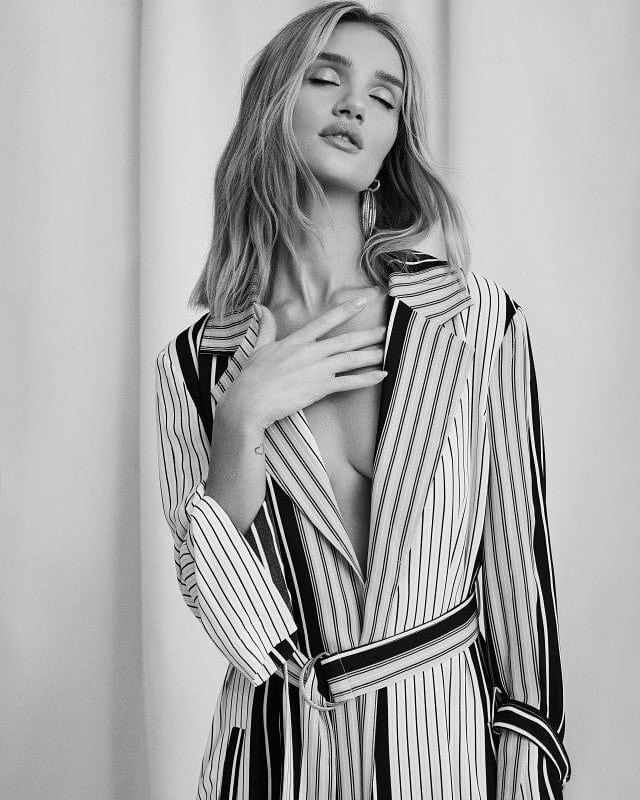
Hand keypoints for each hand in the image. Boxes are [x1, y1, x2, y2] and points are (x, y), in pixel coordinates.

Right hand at [222, 294, 386, 430]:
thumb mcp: (257, 348)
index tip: (363, 301)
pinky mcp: (319, 387)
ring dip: (372, 355)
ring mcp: (316, 369)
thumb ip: (265, 327)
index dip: (347, 310)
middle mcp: (309, 351)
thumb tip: (261, 308)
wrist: (249, 403)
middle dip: (368, 335)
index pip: (326, 321)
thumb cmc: (250, 378)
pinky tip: (381, 375)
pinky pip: (349, 382)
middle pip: (345, 340)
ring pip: (351, 359)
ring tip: (388, 351)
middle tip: (386, 330)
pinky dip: (367, 378)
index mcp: (295, 341)